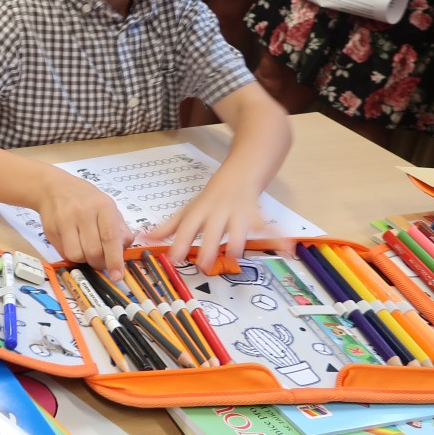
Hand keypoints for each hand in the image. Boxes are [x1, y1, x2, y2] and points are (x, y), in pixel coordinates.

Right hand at [36, 175, 132, 280]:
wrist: (53, 188)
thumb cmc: (85, 199)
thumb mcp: (107, 206)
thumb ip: (119, 229)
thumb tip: (124, 251)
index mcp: (102, 206)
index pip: (110, 238)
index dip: (114, 260)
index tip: (117, 276)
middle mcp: (82, 213)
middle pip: (93, 251)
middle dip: (99, 263)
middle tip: (101, 261)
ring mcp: (64, 221)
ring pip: (76, 256)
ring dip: (84, 260)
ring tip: (86, 251)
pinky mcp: (50, 230)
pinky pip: (63, 253)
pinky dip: (72, 256)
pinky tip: (74, 245)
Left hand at [151, 175, 279, 271]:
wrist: (242, 170)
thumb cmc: (212, 196)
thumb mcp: (189, 209)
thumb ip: (170, 226)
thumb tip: (145, 238)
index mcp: (200, 212)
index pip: (186, 227)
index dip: (180, 242)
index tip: (173, 257)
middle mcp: (218, 213)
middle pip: (212, 231)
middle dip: (208, 246)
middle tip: (204, 265)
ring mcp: (239, 214)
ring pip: (238, 229)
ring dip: (237, 243)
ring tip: (235, 256)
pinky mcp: (257, 215)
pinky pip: (269, 228)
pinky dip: (279, 238)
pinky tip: (288, 250)